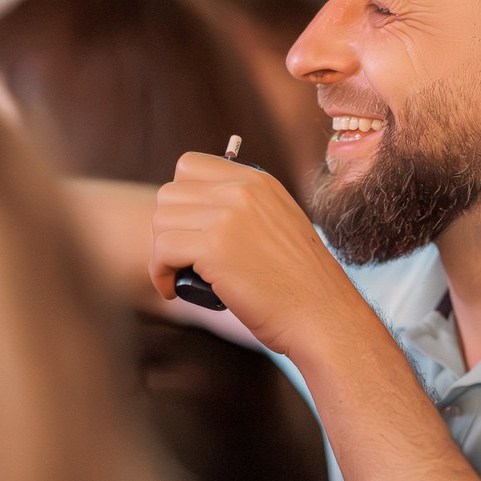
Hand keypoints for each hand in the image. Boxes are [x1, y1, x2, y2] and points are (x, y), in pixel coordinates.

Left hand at [150, 152, 357, 355]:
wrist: (321, 314)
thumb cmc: (300, 283)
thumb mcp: (279, 225)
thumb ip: (245, 208)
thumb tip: (195, 210)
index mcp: (257, 181)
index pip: (189, 166)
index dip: (181, 198)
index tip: (188, 227)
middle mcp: (241, 190)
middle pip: (170, 194)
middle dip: (169, 228)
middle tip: (181, 259)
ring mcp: (227, 216)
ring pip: (161, 221)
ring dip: (163, 251)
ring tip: (179, 275)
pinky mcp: (214, 248)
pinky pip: (162, 250)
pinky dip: (159, 273)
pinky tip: (172, 289)